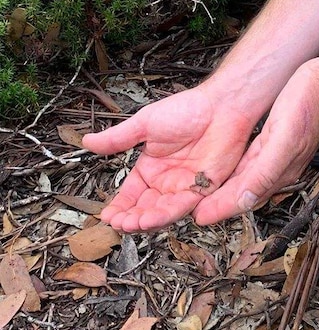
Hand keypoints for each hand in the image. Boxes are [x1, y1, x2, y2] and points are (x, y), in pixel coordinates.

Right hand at [82, 83, 259, 231]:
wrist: (220, 105)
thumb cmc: (186, 109)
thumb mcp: (145, 124)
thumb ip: (118, 138)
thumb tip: (87, 141)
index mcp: (150, 168)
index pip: (130, 194)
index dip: (118, 206)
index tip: (105, 216)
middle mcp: (166, 181)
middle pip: (144, 208)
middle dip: (130, 218)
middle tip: (118, 223)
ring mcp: (184, 186)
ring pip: (161, 212)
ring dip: (145, 220)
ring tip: (131, 224)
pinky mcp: (203, 188)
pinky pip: (183, 206)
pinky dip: (167, 214)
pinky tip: (152, 218)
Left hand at [192, 63, 318, 225]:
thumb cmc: (309, 105)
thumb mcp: (284, 138)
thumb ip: (266, 172)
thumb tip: (245, 201)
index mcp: (281, 172)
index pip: (245, 198)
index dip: (220, 208)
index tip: (198, 217)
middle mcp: (279, 169)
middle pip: (244, 193)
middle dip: (220, 203)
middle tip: (194, 210)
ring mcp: (278, 155)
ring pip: (246, 180)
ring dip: (226, 190)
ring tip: (204, 196)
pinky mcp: (276, 141)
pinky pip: (251, 164)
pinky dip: (236, 172)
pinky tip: (227, 171)